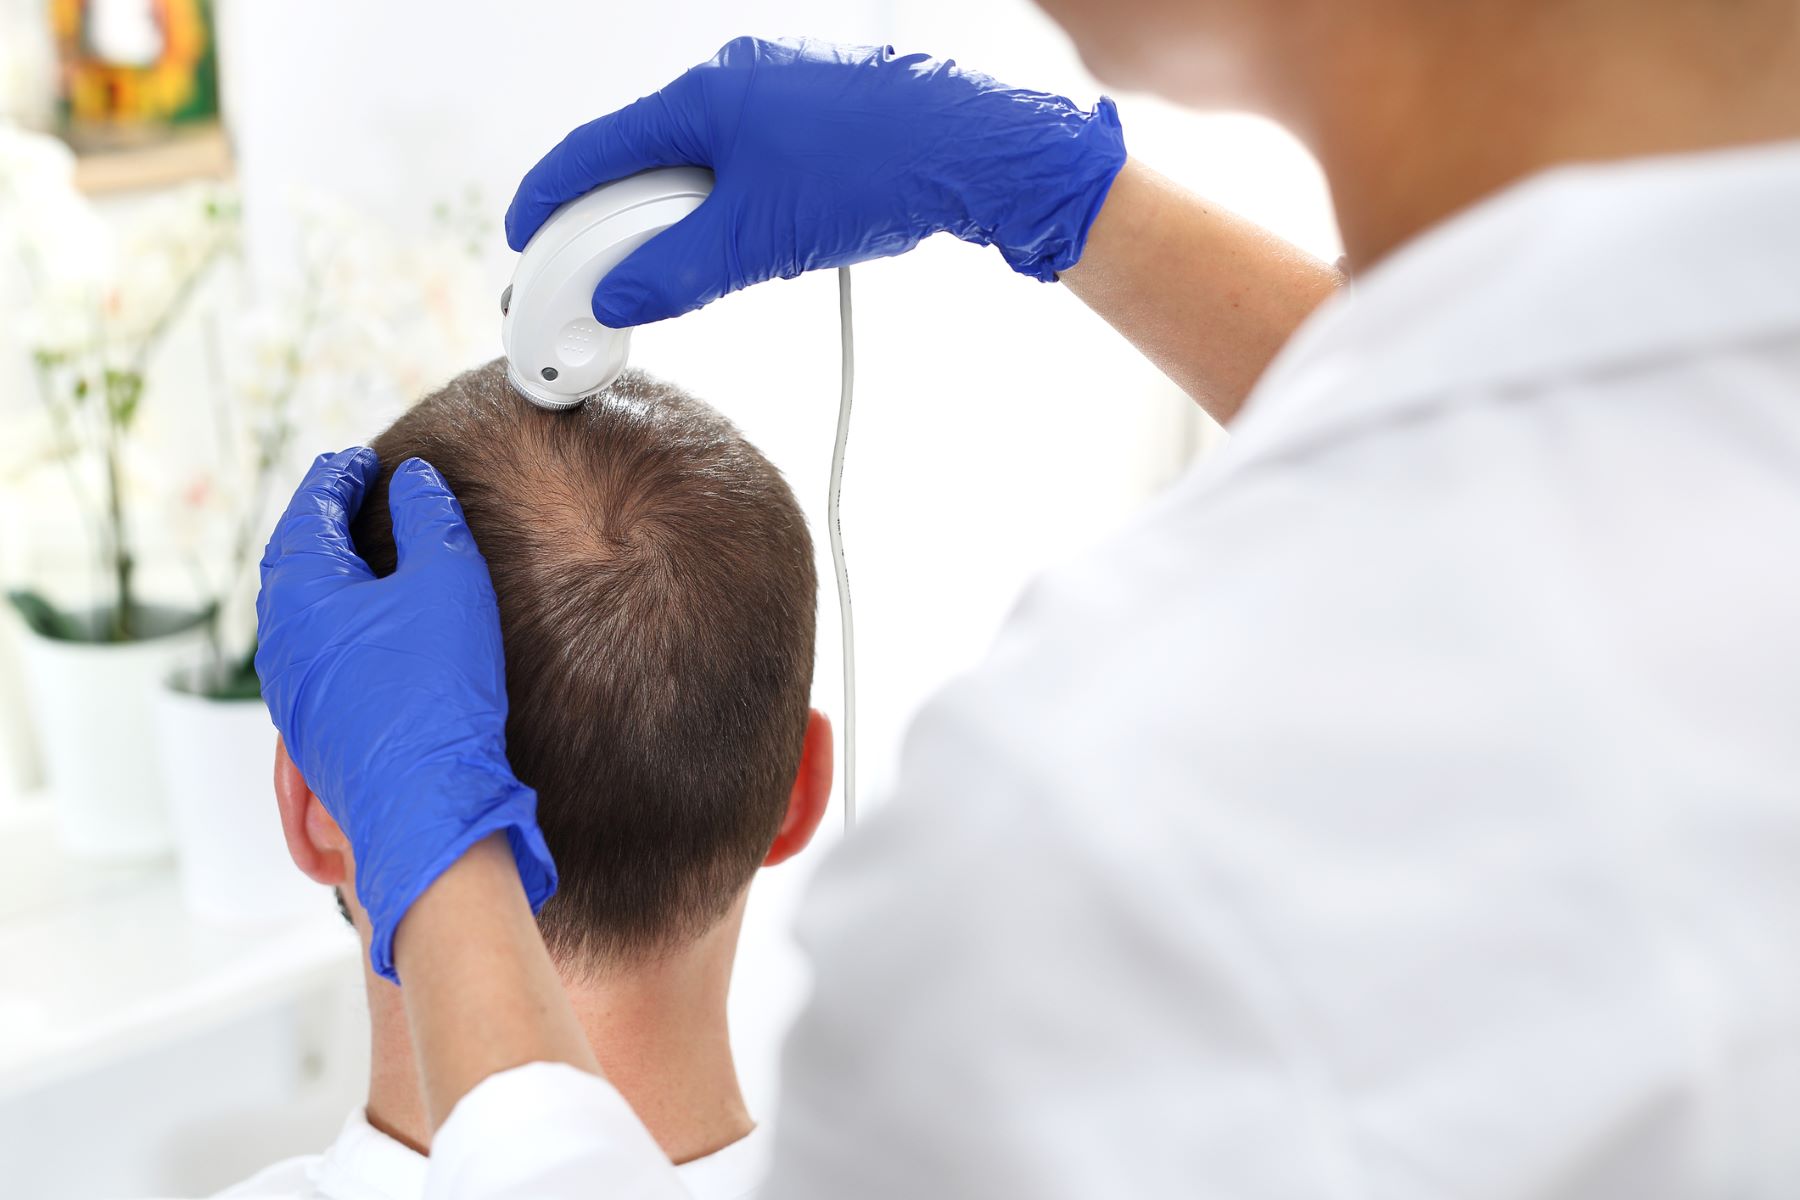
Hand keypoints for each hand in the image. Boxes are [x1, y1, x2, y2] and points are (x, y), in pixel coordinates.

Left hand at [255, 448, 555, 981]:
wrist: (425, 799)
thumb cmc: (435, 690)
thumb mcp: (448, 582)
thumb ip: (429, 517)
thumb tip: (413, 479)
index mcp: (299, 591)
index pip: (309, 510)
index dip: (339, 476)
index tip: (360, 459)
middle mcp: (280, 637)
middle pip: (292, 557)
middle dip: (322, 519)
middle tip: (353, 493)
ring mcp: (292, 684)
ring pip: (300, 607)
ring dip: (328, 569)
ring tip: (363, 551)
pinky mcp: (316, 720)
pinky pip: (315, 646)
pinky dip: (337, 614)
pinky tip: (371, 622)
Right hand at [504, 36, 1126, 326]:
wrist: (972, 154)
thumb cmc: (867, 174)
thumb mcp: (756, 240)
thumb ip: (675, 272)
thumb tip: (617, 299)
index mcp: (700, 99)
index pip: (594, 150)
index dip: (549, 199)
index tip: (523, 238)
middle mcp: (730, 85)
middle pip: (642, 162)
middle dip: (616, 226)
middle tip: (599, 283)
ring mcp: (773, 100)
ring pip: (696, 170)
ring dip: (677, 224)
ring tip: (686, 275)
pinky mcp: (812, 123)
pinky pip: (742, 169)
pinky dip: (723, 211)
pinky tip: (748, 247)